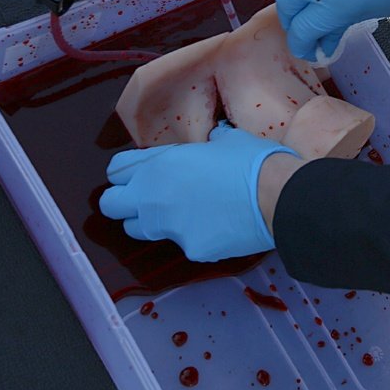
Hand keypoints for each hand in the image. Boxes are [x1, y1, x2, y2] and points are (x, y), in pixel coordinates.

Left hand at [99, 123, 298, 260]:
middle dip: (124, 201)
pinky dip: (196, 237)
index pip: (116, 170)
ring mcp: (171, 228)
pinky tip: (219, 228)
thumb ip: (208, 143)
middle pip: (111, 205)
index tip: (138, 173)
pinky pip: (185, 243)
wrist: (277, 196)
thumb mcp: (227, 139)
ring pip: (140, 230)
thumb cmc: (252, 161)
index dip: (126, 171)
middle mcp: (155, 198)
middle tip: (147, 198)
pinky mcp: (192, 250)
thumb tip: (213, 140)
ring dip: (153, 222)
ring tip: (182, 214)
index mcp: (159, 165)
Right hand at [277, 0, 389, 59]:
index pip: (302, 30)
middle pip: (286, 4)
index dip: (301, 44)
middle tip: (304, 28)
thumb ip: (342, 26)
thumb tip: (323, 42)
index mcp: (335, 3)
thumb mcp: (377, 9)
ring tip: (306, 0)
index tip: (306, 48)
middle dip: (292, 21)